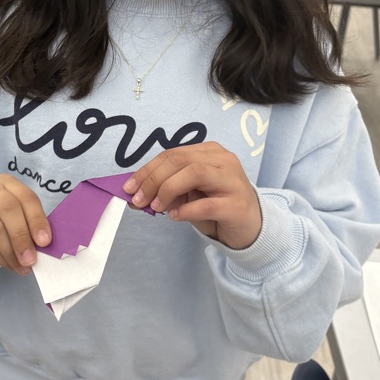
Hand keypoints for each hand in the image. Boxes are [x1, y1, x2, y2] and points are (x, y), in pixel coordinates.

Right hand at [0, 175, 50, 275]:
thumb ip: (29, 228)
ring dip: (11, 252)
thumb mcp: (15, 222)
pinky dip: (0, 258)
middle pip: (8, 208)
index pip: (25, 196)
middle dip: (22, 236)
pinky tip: (9, 266)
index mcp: (5, 182)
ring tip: (23, 266)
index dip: (37, 219)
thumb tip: (44, 246)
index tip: (45, 241)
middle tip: (32, 258)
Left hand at [123, 143, 261, 249]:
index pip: (172, 154)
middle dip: (153, 180)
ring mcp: (233, 181)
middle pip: (181, 160)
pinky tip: (175, 217)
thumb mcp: (189, 194)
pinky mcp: (237, 205)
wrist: (250, 227)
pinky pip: (206, 204)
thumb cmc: (217, 206)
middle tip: (138, 200)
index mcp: (209, 152)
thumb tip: (136, 194)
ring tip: (156, 207)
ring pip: (195, 173)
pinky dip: (185, 210)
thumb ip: (167, 189)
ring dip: (168, 190)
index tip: (128, 187)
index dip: (147, 170)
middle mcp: (223, 160)